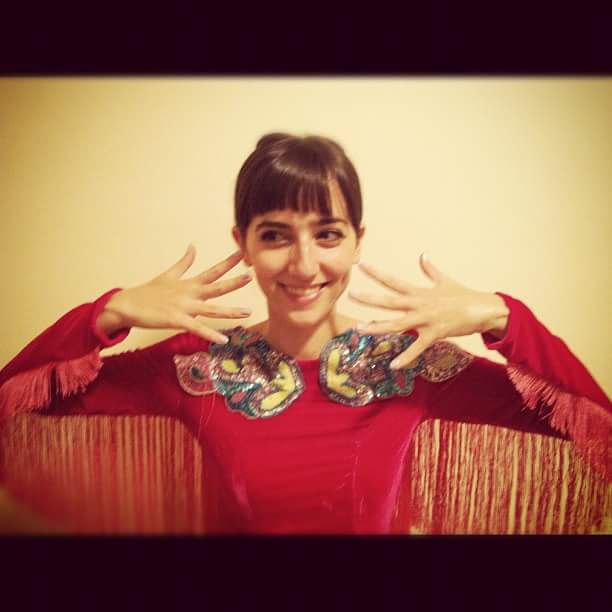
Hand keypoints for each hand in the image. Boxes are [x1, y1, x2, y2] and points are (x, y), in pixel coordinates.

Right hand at [97, 245, 252, 343]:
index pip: (213, 271)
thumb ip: (184, 263)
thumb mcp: (168, 275)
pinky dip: (210, 335)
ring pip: (212, 309)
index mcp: (189, 284)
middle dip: (235, 282)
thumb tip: (193, 246)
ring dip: (231, 311)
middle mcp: (189, 294)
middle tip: (252, 275)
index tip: (242, 253)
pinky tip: (223, 340)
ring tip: (248, 312)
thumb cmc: (148, 292)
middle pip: (217, 287)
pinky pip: (197, 329)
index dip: (228, 262)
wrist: (126, 305)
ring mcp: (183, 307)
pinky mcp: (176, 321)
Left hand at [348, 253, 508, 368]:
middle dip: (370, 298)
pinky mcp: (435, 334)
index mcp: (420, 292)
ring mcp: (426, 320)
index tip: (361, 265)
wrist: (486, 309)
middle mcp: (420, 305)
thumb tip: (423, 255)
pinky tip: (393, 365)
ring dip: (378, 327)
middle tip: (351, 294)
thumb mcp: (445, 280)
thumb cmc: (465, 296)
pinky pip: (417, 348)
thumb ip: (431, 270)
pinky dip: (406, 357)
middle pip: (390, 301)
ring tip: (360, 328)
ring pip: (397, 324)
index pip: (394, 281)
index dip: (377, 273)